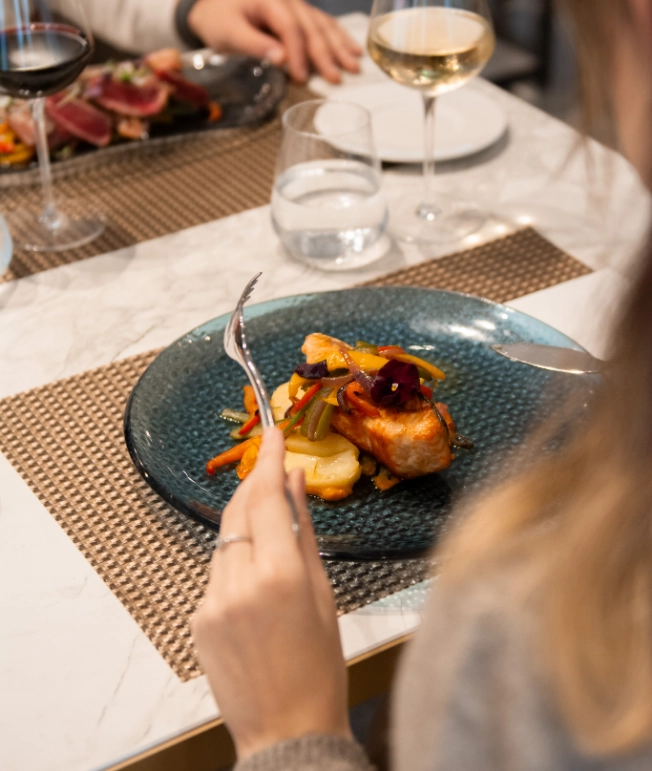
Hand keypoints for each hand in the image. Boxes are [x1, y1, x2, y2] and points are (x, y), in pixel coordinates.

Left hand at [187, 0, 361, 83]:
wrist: (212, 5)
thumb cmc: (218, 18)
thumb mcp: (228, 32)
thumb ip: (254, 45)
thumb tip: (281, 59)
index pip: (290, 28)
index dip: (298, 54)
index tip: (301, 78)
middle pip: (311, 26)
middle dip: (326, 53)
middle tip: (337, 77)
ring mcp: (295, 4)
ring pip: (322, 24)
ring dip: (339, 46)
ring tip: (354, 65)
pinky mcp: (298, 13)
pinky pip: (322, 23)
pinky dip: (338, 37)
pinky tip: (352, 49)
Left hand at [191, 428, 350, 759]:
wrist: (286, 731)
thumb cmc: (320, 666)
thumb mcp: (323, 594)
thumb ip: (304, 531)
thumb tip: (296, 482)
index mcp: (280, 574)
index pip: (267, 497)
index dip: (268, 459)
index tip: (273, 432)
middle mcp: (239, 581)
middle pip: (239, 510)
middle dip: (254, 483)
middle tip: (270, 462)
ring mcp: (212, 601)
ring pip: (226, 540)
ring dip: (247, 525)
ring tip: (272, 531)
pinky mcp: (198, 619)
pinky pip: (217, 572)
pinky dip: (237, 562)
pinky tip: (258, 582)